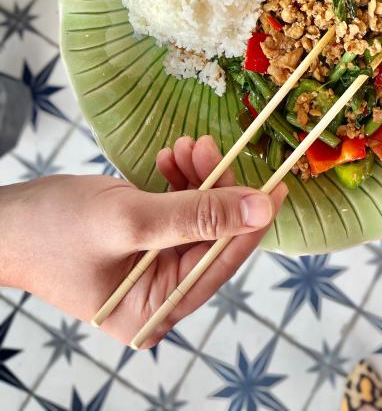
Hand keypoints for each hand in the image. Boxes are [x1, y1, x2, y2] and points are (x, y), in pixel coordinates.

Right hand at [1, 136, 286, 346]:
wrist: (2, 221)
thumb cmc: (51, 228)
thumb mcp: (129, 219)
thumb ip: (198, 215)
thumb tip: (261, 209)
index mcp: (156, 308)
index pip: (222, 261)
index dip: (253, 220)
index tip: (280, 182)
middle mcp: (158, 293)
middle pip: (211, 235)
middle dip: (214, 187)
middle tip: (208, 146)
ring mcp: (150, 267)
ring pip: (196, 216)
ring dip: (196, 178)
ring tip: (184, 147)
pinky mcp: (143, 241)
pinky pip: (175, 209)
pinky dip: (177, 181)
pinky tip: (168, 160)